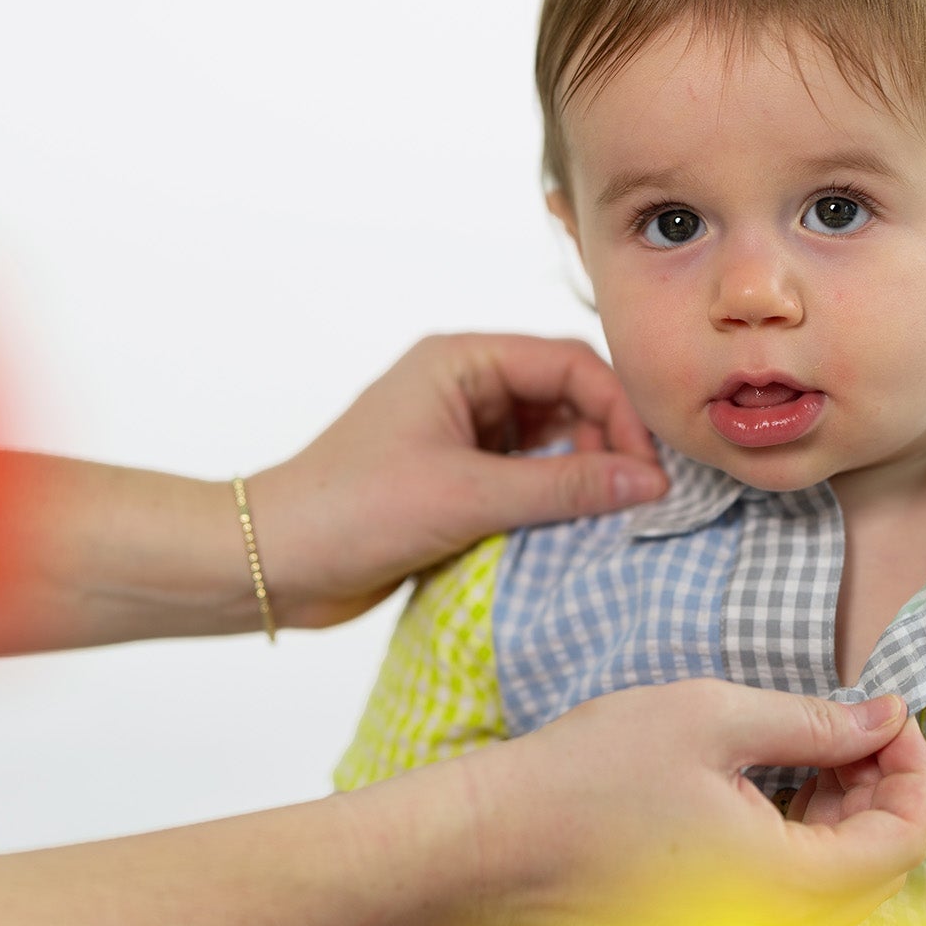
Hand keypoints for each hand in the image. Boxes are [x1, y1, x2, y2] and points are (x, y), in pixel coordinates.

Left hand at [247, 334, 666, 627]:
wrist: (274, 564)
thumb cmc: (352, 512)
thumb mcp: (468, 496)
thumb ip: (564, 486)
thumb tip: (650, 482)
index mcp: (461, 361)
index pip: (570, 363)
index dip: (618, 412)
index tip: (648, 469)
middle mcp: (465, 387)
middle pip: (567, 399)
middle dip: (605, 444)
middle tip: (635, 500)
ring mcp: (461, 434)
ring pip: (550, 441)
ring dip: (581, 476)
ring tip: (606, 520)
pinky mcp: (457, 478)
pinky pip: (527, 478)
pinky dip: (554, 501)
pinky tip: (572, 532)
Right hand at [461, 680, 925, 925]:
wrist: (488, 844)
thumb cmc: (588, 774)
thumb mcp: (712, 717)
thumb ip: (815, 721)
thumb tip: (889, 716)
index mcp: (785, 885)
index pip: (904, 843)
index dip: (914, 770)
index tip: (891, 711)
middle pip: (879, 871)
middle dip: (883, 789)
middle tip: (853, 721)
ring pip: (837, 888)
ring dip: (845, 815)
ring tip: (816, 748)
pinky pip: (790, 899)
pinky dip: (803, 842)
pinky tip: (774, 789)